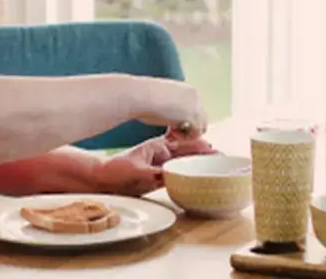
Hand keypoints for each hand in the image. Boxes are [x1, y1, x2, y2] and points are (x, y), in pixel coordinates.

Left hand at [90, 135, 219, 195]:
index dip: (200, 147)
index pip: (184, 147)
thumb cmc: (115, 172)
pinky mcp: (159, 173)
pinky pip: (179, 170)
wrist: (102, 178)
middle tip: (223, 156)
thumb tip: (166, 175)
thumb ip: (150, 174)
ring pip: (185, 159)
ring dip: (200, 159)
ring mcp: (162, 163)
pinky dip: (190, 168)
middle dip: (205, 152)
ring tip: (217, 162)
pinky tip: (199, 173)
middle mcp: (163, 154)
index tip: (214, 149)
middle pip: (189, 152)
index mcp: (159, 149)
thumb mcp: (133, 172)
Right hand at [129, 77, 206, 133]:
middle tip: (170, 132)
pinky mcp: (194, 117)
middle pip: (201, 118)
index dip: (183, 121)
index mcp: (186, 89)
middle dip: (187, 128)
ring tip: (170, 134)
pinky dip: (184, 137)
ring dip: (186, 134)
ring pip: (201, 127)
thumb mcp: (160, 99)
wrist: (139, 96)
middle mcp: (194, 95)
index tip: (169, 126)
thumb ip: (170, 107)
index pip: (193, 109)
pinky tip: (170, 134)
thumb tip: (170, 118)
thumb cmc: (142, 97)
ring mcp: (196, 106)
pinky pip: (196, 134)